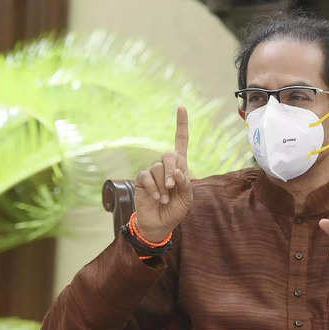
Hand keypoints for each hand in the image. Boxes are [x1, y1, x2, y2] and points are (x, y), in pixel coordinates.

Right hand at [134, 106, 192, 241]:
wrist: (160, 223)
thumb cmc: (176, 210)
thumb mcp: (187, 198)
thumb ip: (185, 184)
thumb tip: (178, 170)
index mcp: (180, 166)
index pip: (181, 141)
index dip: (181, 125)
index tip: (181, 107)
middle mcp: (165, 165)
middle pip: (169, 155)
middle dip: (172, 171)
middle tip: (173, 187)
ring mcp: (153, 171)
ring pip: (158, 168)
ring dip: (163, 186)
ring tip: (165, 199)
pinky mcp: (141, 179)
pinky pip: (147, 176)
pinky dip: (153, 189)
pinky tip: (157, 199)